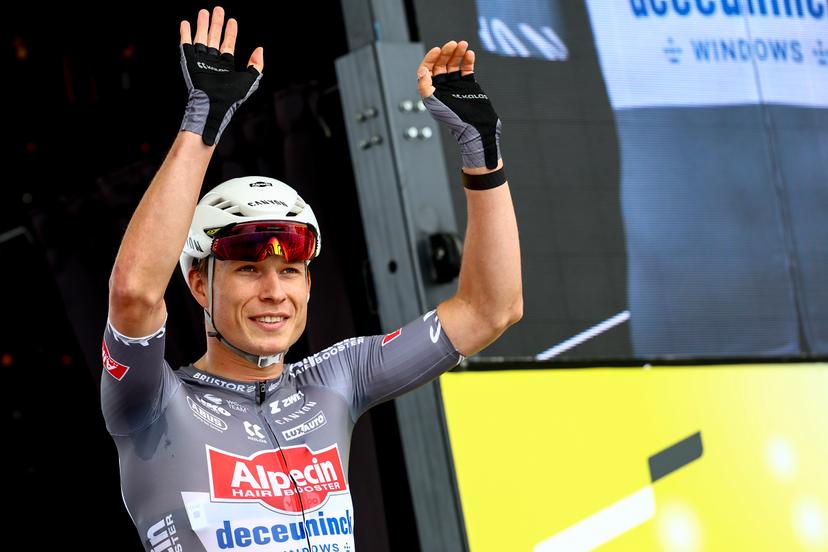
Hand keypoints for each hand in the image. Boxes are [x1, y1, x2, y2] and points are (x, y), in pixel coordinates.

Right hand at [179, 7, 263, 145]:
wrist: (213, 105)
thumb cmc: (231, 98)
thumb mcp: (249, 81)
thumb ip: (256, 66)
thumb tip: (260, 49)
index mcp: (225, 65)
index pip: (228, 44)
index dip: (231, 32)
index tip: (232, 20)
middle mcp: (212, 61)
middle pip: (214, 37)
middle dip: (216, 23)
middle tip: (218, 9)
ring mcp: (200, 61)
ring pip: (201, 38)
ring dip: (202, 24)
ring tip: (203, 11)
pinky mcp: (188, 62)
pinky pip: (186, 44)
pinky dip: (185, 33)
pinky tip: (186, 23)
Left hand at [417, 41, 501, 169]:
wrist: (477, 128)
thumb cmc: (455, 119)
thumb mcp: (435, 104)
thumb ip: (425, 88)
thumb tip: (422, 71)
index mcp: (432, 92)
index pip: (427, 70)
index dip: (430, 58)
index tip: (438, 50)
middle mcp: (442, 87)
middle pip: (441, 64)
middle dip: (446, 53)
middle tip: (453, 44)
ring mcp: (456, 85)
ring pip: (454, 64)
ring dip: (457, 53)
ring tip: (463, 44)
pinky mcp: (469, 84)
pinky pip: (466, 69)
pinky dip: (467, 60)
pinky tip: (470, 53)